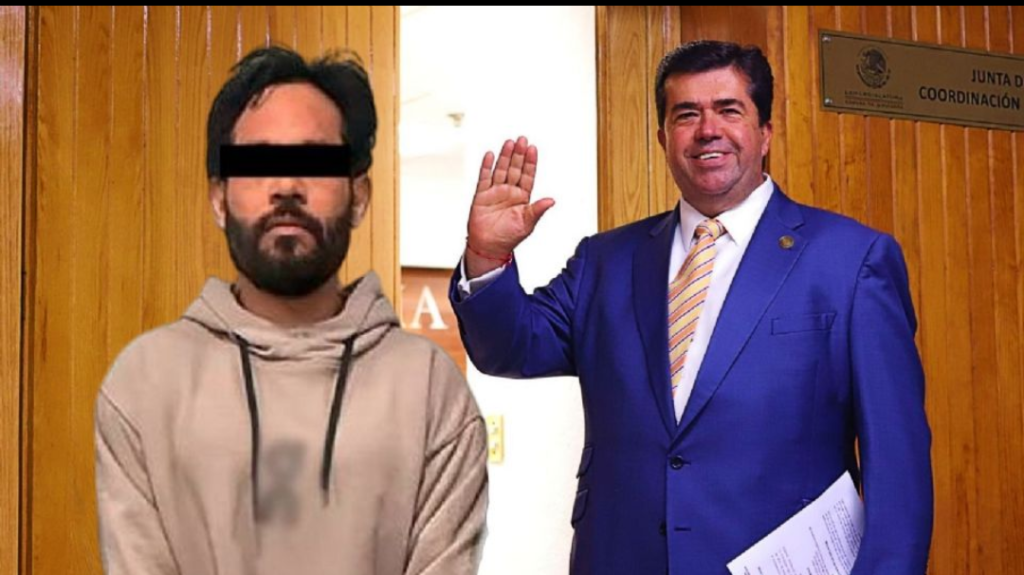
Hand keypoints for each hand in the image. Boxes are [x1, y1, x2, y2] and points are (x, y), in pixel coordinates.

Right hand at [465, 136, 554, 277]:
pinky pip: (484, 178)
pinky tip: (490, 155)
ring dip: (504, 156)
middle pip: (515, 168)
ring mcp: (495, 192)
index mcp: (523, 198)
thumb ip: (538, 209)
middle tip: (522, 139)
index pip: (528, 175)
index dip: (530, 162)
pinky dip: (487, 166)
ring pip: (501, 170)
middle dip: (518, 154)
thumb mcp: (527, 223)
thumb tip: (552, 200)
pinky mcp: (482, 195)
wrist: (489, 247)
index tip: (532, 149)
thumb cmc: (509, 237)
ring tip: (509, 143)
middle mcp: (510, 192)